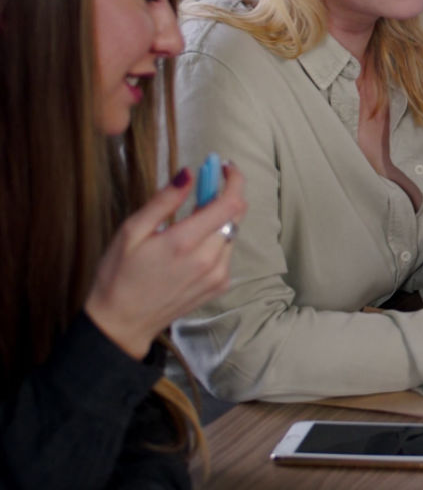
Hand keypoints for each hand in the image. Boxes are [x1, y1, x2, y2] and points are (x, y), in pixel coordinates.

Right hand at [85, 164, 246, 359]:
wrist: (122, 323)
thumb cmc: (119, 275)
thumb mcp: (132, 231)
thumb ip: (164, 200)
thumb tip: (189, 173)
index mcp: (185, 243)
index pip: (230, 203)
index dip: (233, 180)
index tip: (224, 166)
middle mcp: (210, 260)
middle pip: (236, 216)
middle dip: (224, 196)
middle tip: (203, 188)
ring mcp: (218, 275)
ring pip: (233, 233)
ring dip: (220, 219)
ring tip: (191, 221)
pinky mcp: (220, 286)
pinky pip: (228, 252)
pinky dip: (217, 240)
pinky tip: (192, 246)